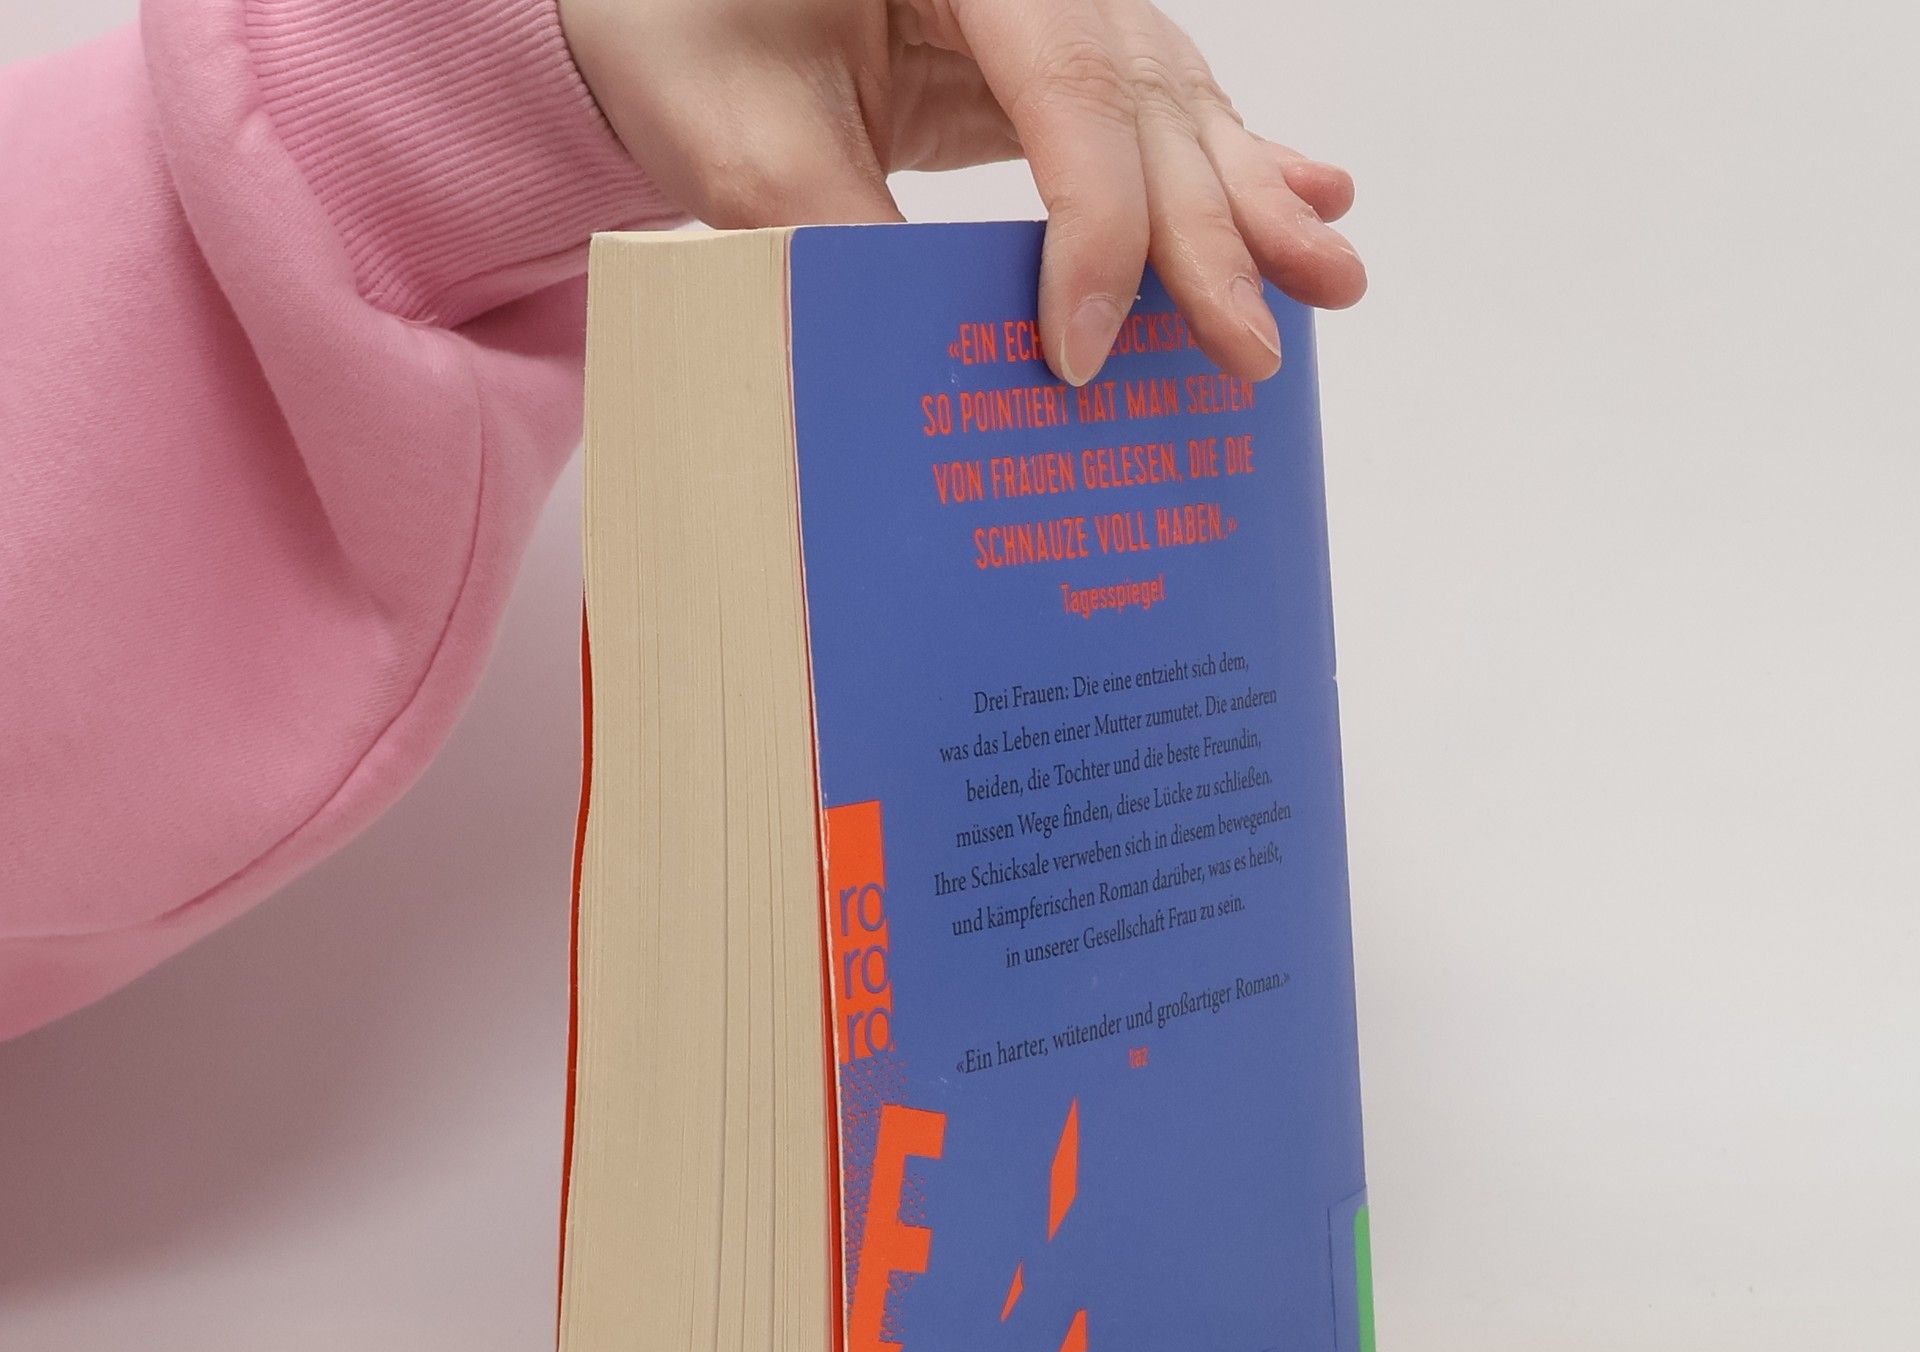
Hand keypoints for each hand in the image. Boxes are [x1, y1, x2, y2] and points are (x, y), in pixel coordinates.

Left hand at [558, 0, 1364, 386]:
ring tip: (1327, 278)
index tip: (1085, 353)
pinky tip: (1307, 188)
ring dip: (1252, 196)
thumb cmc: (682, 26)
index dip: (1094, 231)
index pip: (1069, 87)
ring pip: (1172, 97)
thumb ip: (840, 233)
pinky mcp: (1047, 45)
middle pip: (1143, 96)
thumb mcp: (736, 135)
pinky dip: (1229, 156)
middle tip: (1255, 344)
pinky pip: (1151, 101)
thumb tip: (946, 360)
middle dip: (1208, 232)